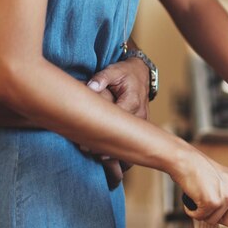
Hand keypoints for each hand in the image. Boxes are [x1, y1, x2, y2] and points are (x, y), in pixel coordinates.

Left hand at [85, 58, 149, 188]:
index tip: (85, 140)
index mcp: (132, 102)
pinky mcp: (140, 128)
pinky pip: (133, 143)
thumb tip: (91, 87)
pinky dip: (121, 151)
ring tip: (95, 156)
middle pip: (123, 137)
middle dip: (105, 147)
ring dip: (114, 152)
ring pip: (130, 144)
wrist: (141, 74)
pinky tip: (106, 156)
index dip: (102, 132)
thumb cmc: (125, 73)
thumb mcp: (114, 71)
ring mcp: (142, 123)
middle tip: (85, 150)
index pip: (118, 122)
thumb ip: (102, 78)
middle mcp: (139, 116)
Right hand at [176, 150, 227, 226]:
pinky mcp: (211, 202)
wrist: (186, 160)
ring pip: (215, 221)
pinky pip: (201, 218)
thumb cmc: (203, 169)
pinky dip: (193, 211)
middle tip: (210, 202)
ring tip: (200, 196)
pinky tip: (193, 198)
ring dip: (204, 213)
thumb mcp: (227, 179)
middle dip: (218, 217)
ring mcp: (225, 197)